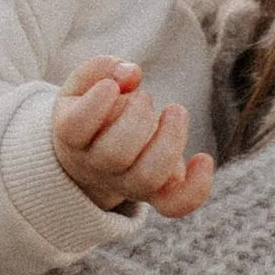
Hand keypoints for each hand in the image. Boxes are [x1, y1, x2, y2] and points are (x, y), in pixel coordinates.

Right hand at [52, 58, 214, 221]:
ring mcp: (126, 184)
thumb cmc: (93, 112)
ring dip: (169, 141)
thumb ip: (102, 69)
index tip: (111, 87)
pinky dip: (195, 188)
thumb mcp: (85, 85)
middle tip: (144, 98)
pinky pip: (175, 205)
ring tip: (174, 111)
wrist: (95, 157)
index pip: (74, 128)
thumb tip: (131, 74)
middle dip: (137, 117)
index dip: (95, 105)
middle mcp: (96, 167)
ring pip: (146, 178)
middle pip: (114, 154)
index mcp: (72, 136)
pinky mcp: (156, 194)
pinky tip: (203, 158)